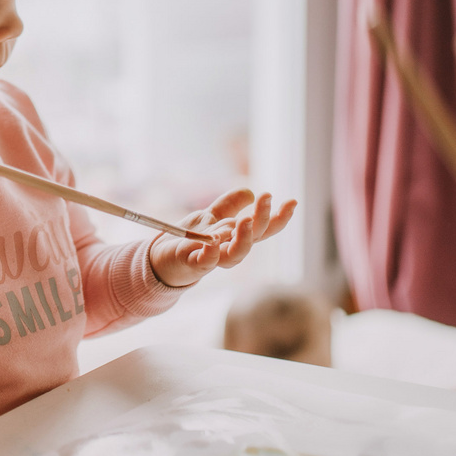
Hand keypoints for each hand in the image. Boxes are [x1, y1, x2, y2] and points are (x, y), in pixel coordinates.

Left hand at [148, 187, 296, 289]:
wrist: (163, 258)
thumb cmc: (191, 239)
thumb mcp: (212, 217)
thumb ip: (229, 206)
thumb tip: (250, 192)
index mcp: (236, 237)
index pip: (263, 229)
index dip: (279, 218)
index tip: (292, 201)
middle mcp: (229, 249)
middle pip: (253, 238)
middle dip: (262, 218)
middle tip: (266, 197)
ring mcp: (213, 258)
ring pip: (235, 255)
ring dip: (243, 238)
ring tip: (246, 220)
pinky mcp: (193, 263)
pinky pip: (205, 262)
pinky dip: (211, 253)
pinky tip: (213, 242)